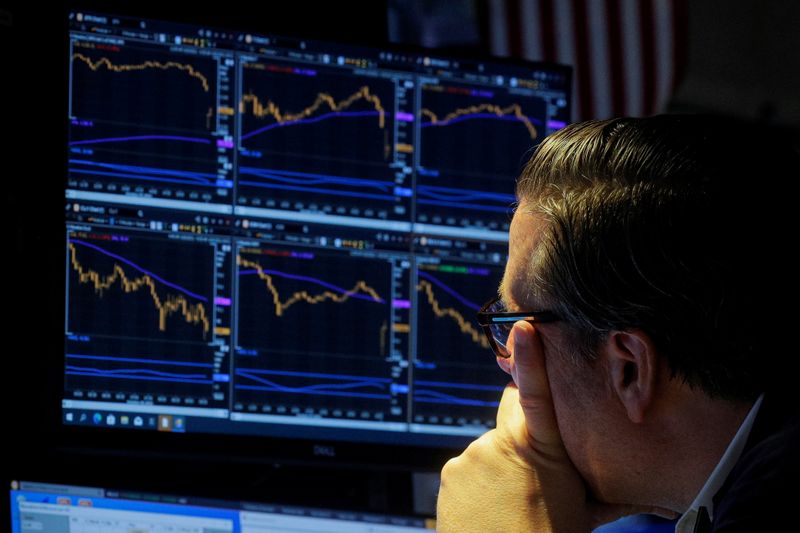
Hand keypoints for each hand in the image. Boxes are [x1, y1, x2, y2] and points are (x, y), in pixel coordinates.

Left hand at [437, 321, 662, 531]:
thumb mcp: (581, 509)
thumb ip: (590, 476)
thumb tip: (631, 476)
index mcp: (544, 452)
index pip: (538, 395)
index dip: (532, 359)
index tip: (525, 326)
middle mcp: (504, 446)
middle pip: (511, 413)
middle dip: (521, 426)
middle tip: (533, 469)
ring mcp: (472, 457)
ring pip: (491, 446)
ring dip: (500, 464)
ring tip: (512, 502)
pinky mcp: (451, 471)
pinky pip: (469, 466)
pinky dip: (478, 481)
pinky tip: (489, 507)